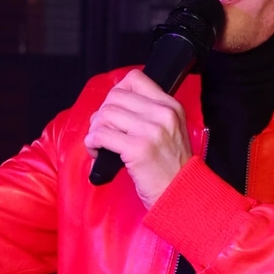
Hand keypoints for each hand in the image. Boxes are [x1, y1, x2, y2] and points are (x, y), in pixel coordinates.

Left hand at [83, 70, 190, 208]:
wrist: (181, 194)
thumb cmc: (172, 167)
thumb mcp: (172, 131)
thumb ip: (150, 114)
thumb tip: (114, 106)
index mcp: (170, 106)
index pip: (135, 79)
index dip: (117, 92)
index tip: (114, 110)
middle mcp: (162, 114)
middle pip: (115, 96)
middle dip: (102, 113)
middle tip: (103, 130)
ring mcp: (150, 131)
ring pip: (106, 114)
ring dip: (95, 129)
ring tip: (99, 144)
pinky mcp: (137, 149)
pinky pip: (102, 135)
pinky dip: (92, 143)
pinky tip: (97, 151)